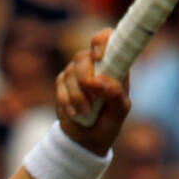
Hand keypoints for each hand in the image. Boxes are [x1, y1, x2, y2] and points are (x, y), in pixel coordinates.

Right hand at [56, 28, 130, 157]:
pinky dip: (65, 100)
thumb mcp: (119, 113)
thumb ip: (116, 95)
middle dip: (85, 80)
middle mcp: (95, 64)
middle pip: (83, 57)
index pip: (107, 38)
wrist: (87, 140)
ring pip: (70, 72)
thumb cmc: (108, 123)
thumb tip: (101, 82)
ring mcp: (77, 72)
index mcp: (114, 65)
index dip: (101, 41)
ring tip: (85, 112)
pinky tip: (74, 113)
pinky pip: (60, 83)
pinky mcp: (63, 83)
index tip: (99, 57)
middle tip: (92, 101)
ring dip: (76, 96)